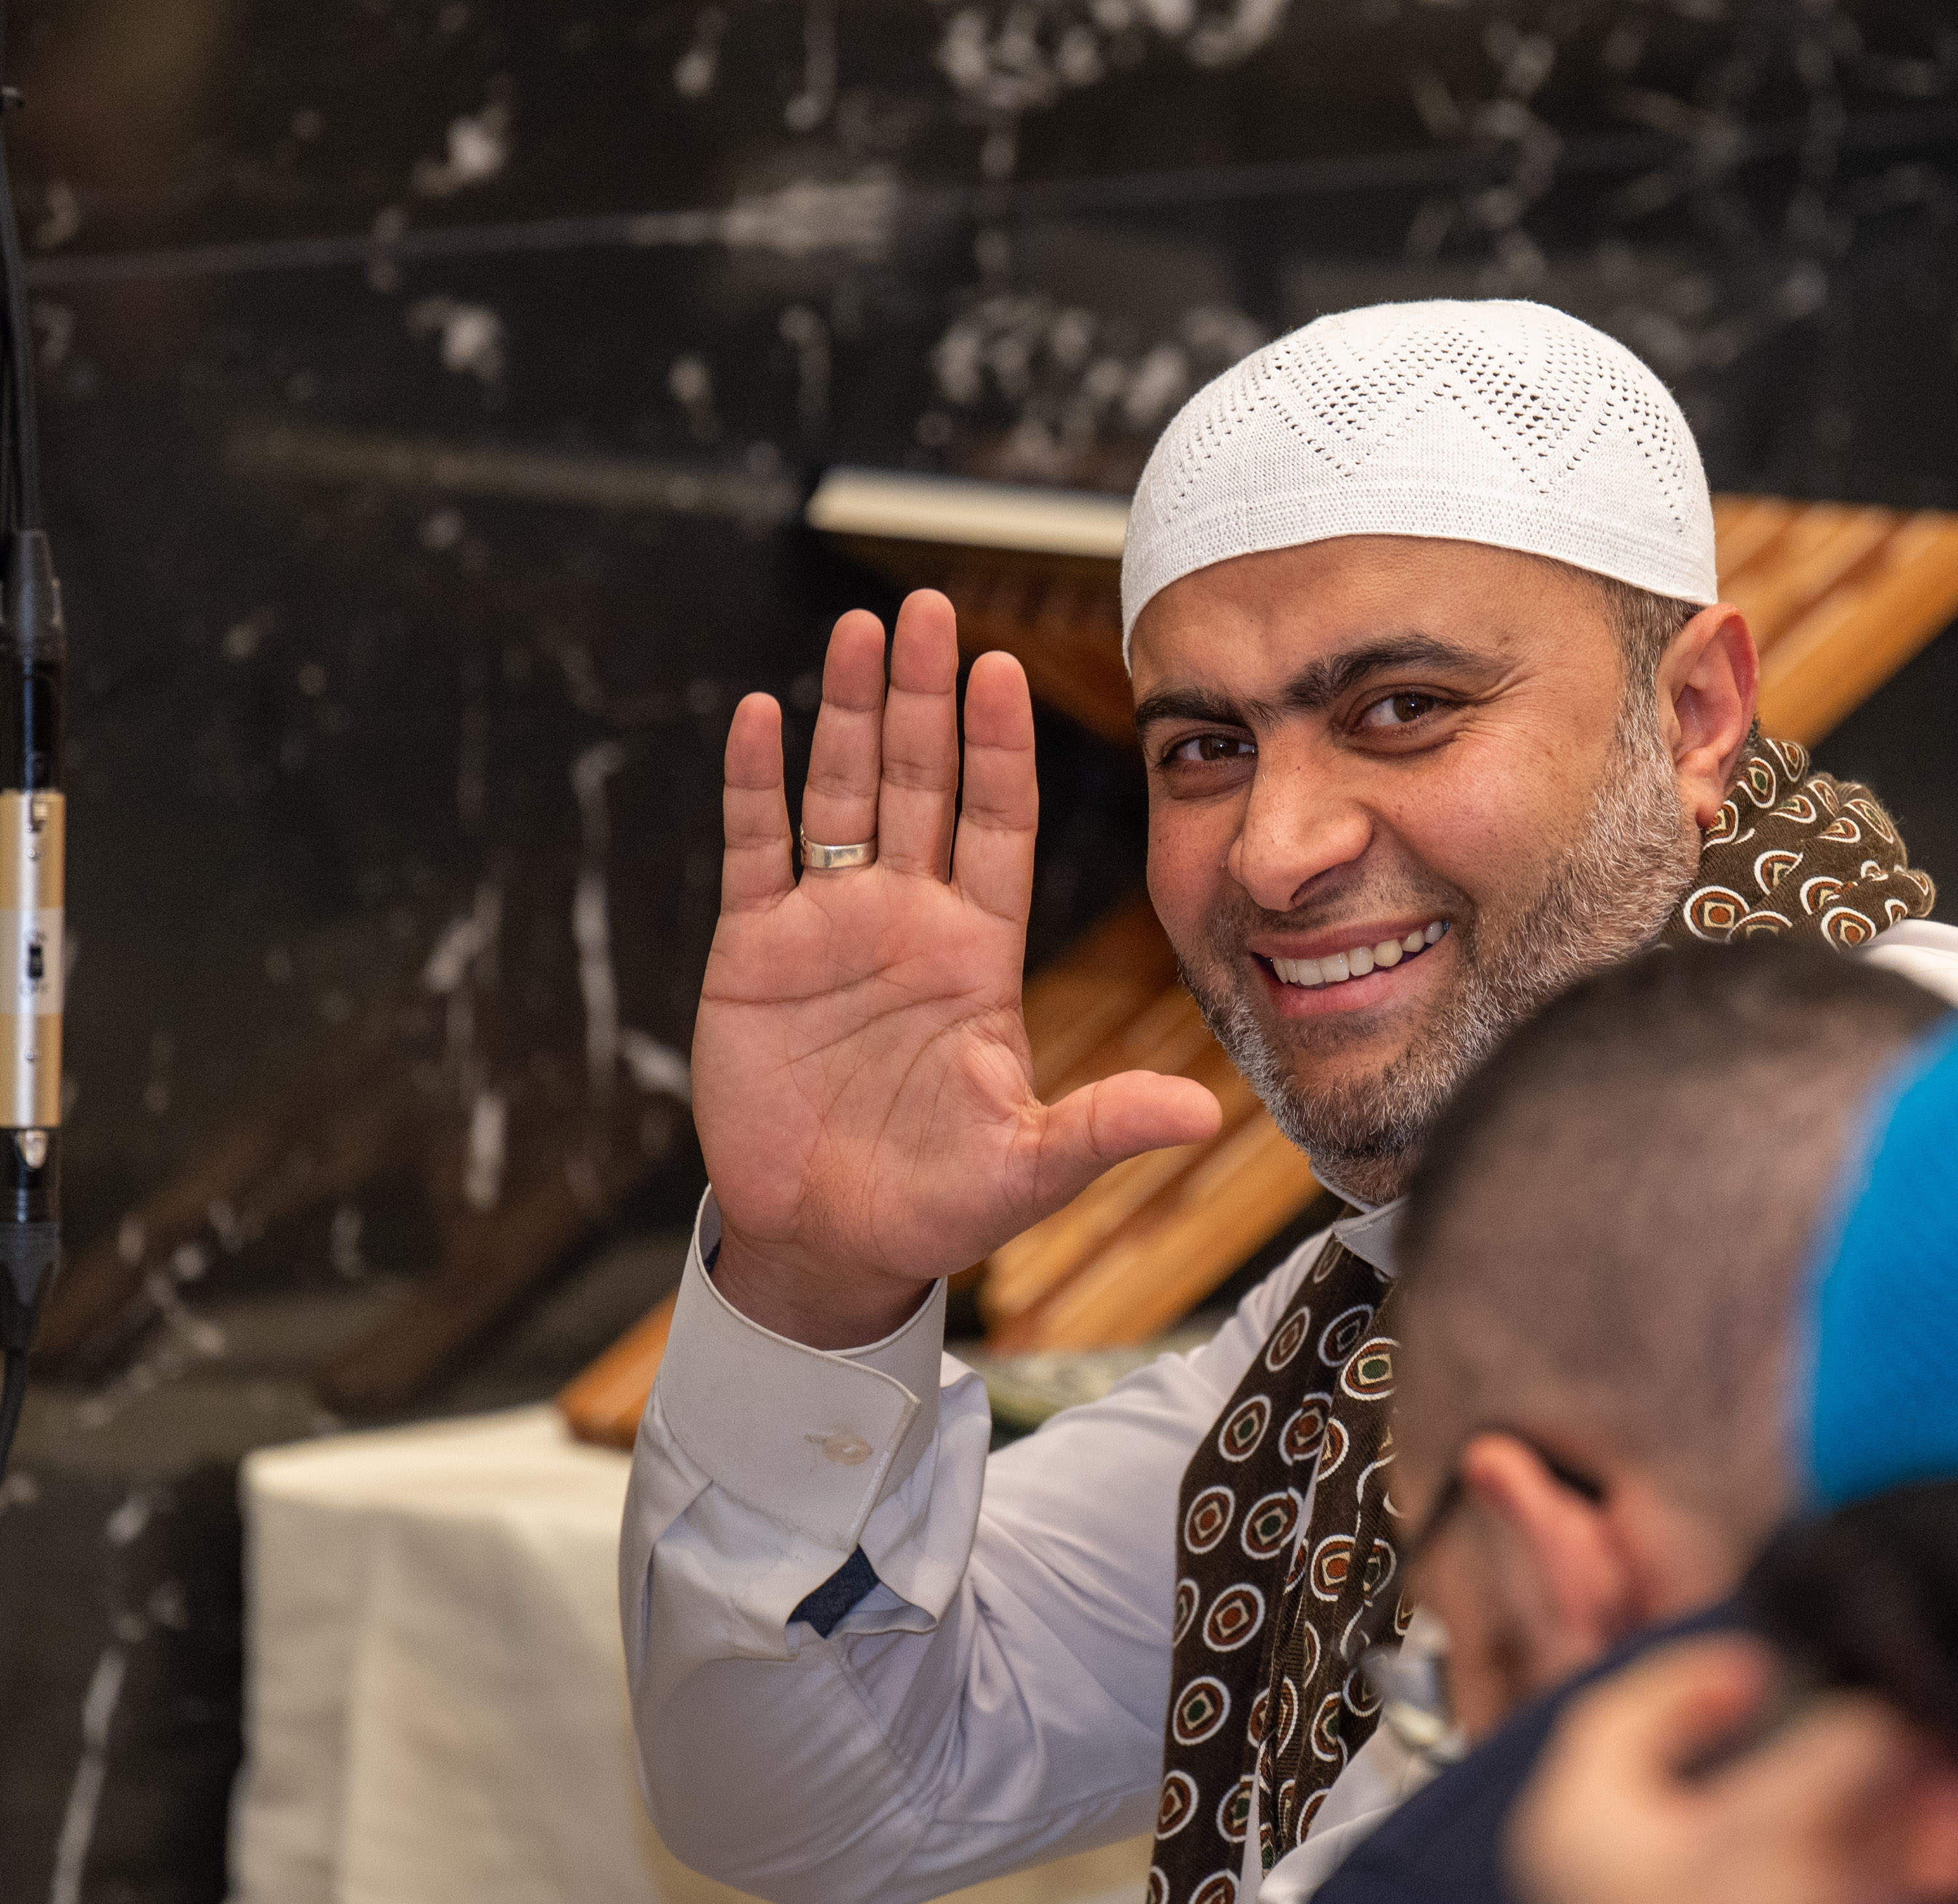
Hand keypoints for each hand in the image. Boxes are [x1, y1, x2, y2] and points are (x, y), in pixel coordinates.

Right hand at [695, 593, 1224, 1347]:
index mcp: (976, 952)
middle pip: (918, 781)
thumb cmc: (936, 1205)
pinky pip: (756, 850)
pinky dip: (755, 785)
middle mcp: (905, 919)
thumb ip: (1104, 1126)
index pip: (996, 821)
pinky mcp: (754, 952)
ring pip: (839, 793)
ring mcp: (828, 927)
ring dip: (844, 712)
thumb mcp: (1029, 1166)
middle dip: (921, 695)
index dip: (997, 745)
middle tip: (928, 604)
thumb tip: (1203, 1115)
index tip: (1002, 667)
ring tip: (855, 630)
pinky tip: (761, 717)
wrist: (831, 1244)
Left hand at [1508, 1641, 1957, 1903]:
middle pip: (1747, 1770)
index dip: (1698, 1678)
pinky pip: (1858, 1889)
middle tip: (1906, 1709)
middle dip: (1840, 1743)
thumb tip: (1887, 1713)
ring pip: (1819, 1829)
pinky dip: (1910, 1863)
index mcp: (1591, 1827)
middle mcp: (1652, 1868)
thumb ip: (1833, 1752)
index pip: (1627, 1718)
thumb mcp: (1769, 1829)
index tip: (1772, 1655)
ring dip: (1894, 1801)